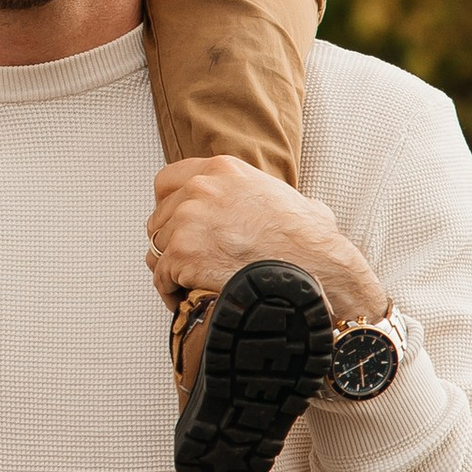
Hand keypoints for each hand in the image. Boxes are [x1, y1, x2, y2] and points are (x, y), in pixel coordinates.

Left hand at [144, 157, 388, 323]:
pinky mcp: (182, 255)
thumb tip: (308, 208)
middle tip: (186, 262)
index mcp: (223, 170)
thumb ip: (280, 199)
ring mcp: (187, 221)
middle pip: (159, 217)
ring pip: (156, 248)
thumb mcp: (296, 201)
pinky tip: (185, 301)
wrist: (315, 270)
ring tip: (186, 284)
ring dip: (170, 268)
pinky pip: (160, 277)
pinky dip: (170, 292)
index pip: (168, 181)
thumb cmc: (310, 242)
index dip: (168, 206)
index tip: (174, 224)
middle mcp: (200, 189)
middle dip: (170, 241)